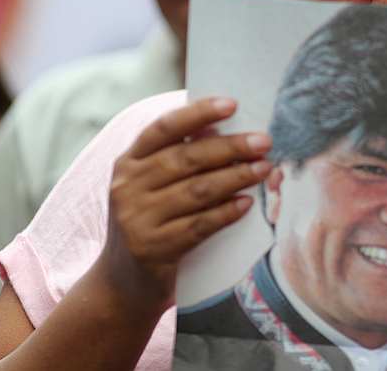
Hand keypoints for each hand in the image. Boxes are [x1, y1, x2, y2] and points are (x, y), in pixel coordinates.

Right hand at [95, 97, 271, 314]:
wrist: (122, 282)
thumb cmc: (150, 221)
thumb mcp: (150, 185)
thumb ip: (177, 158)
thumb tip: (226, 129)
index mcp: (128, 162)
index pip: (163, 128)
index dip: (197, 113)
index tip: (232, 104)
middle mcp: (128, 186)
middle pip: (186, 158)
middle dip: (230, 147)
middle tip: (264, 142)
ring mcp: (138, 219)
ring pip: (196, 191)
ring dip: (236, 177)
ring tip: (264, 169)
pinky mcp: (153, 248)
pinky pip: (199, 225)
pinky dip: (226, 212)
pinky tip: (248, 203)